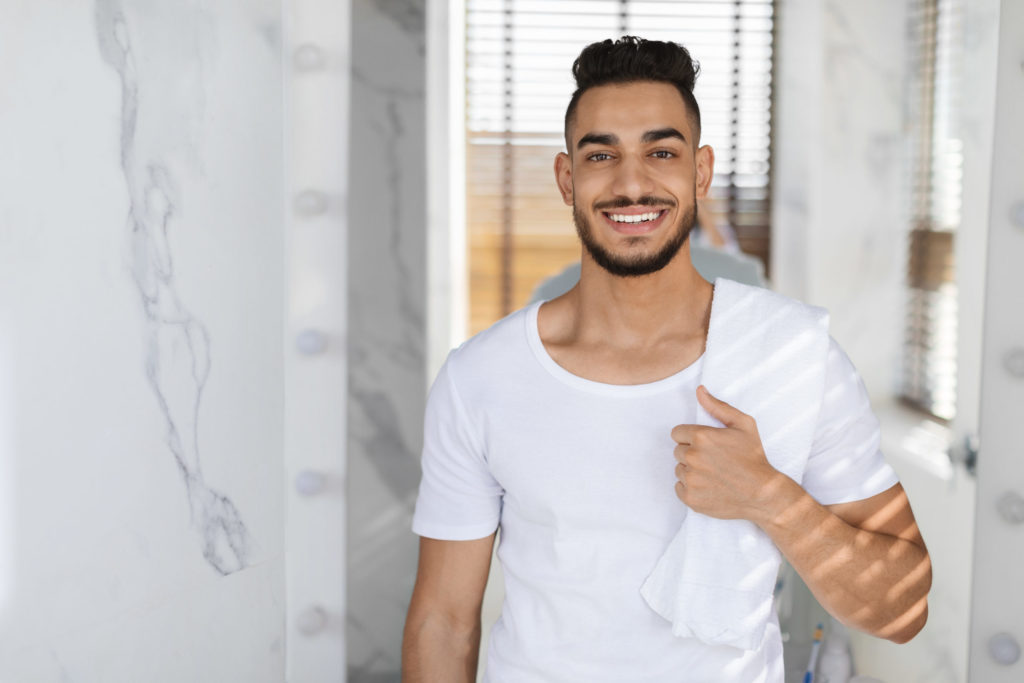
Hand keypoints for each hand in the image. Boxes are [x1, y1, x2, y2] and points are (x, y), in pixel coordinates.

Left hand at [670, 385, 783, 520]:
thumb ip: (718, 406)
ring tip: (713, 473)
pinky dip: (691, 488)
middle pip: (678, 451)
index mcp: (701, 437)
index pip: (677, 433)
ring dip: (691, 470)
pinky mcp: (690, 498)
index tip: (705, 444)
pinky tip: (709, 486)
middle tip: (712, 460)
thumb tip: (700, 391)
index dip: (691, 437)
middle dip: (691, 453)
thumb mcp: (743, 424)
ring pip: (679, 469)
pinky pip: (679, 487)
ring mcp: (691, 479)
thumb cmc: (754, 458)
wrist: (763, 493)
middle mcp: (692, 458)